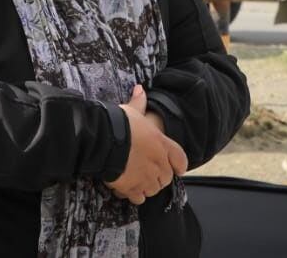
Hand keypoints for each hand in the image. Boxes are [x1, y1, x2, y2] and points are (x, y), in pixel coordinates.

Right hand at [104, 85, 186, 204]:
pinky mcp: (133, 189)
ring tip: (137, 180)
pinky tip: (127, 188)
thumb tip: (139, 88)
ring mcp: (147, 178)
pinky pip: (139, 198)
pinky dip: (135, 195)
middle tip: (147, 171)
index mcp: (162, 144)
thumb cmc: (120, 124)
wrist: (105, 140)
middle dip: (159, 176)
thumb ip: (138, 103)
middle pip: (167, 177)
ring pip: (154, 189)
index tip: (177, 168)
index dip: (179, 165)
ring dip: (147, 186)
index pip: (181, 159)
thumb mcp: (131, 111)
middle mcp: (159, 163)